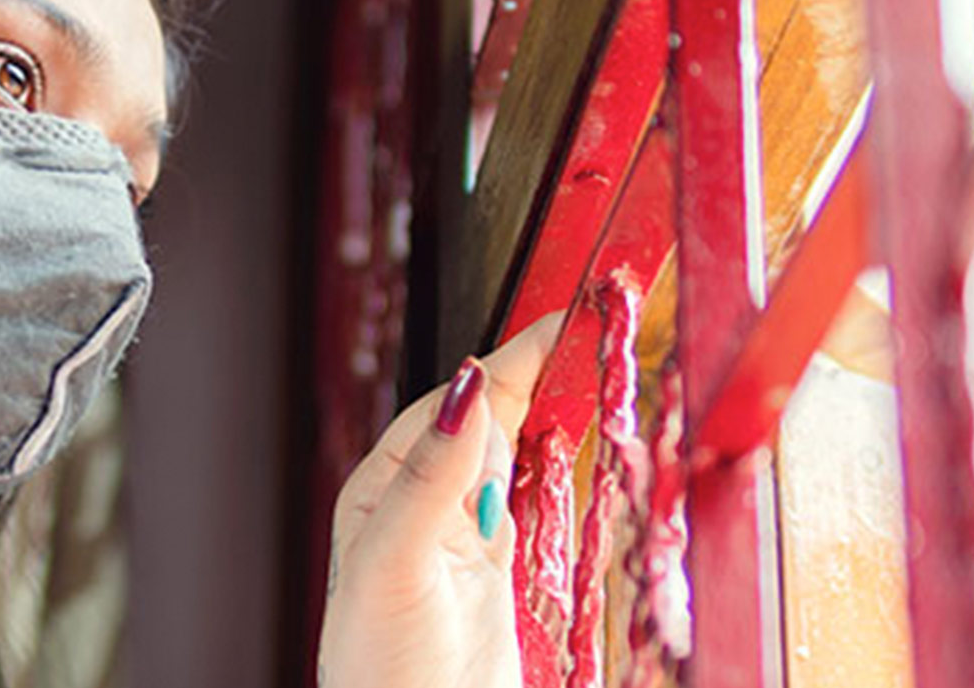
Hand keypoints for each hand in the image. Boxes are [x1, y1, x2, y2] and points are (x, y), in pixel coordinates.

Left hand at [317, 314, 558, 687]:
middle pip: (493, 419)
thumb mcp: (396, 560)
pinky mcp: (506, 576)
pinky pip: (540, 502)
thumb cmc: (378, 669)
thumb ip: (433, 476)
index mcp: (385, 487)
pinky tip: (581, 448)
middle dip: (539, 372)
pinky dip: (563, 470)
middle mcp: (425, 504)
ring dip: (554, 413)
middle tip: (595, 328)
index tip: (561, 321)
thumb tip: (470, 389)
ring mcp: (468, 538)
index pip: (457, 402)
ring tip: (595, 368)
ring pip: (520, 455)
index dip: (510, 359)